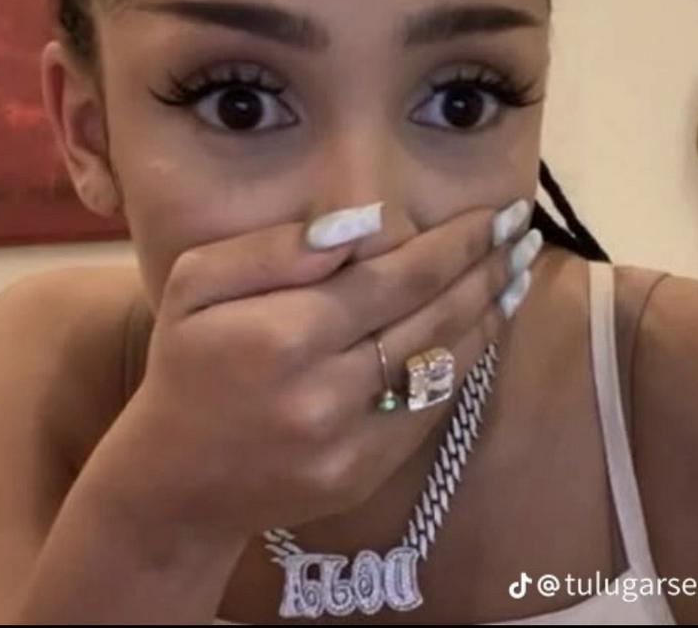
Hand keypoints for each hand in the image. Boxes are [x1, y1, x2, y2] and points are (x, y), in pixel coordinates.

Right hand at [83, 198, 540, 543]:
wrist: (173, 484)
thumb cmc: (185, 365)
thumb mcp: (198, 283)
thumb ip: (278, 248)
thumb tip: (367, 222)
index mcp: (286, 334)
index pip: (398, 275)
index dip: (458, 243)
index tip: (499, 213)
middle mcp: (326, 392)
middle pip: (433, 317)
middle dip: (489, 269)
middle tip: (524, 232)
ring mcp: (350, 442)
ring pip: (443, 365)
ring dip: (490, 314)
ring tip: (519, 271)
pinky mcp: (364, 475)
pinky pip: (429, 409)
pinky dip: (463, 362)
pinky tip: (483, 326)